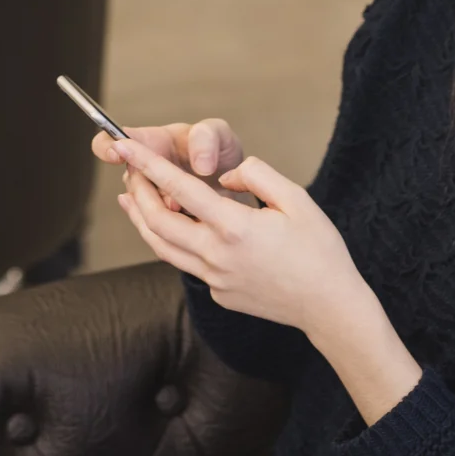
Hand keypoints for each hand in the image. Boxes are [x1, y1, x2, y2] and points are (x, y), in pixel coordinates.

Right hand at [91, 119, 241, 212]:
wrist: (234, 183)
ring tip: (187, 205)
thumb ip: (207, 140)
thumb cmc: (220, 151)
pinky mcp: (165, 220)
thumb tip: (200, 165)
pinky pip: (158, 227)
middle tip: (174, 195)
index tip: (117, 153)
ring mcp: (153, 196)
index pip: (113, 140)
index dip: (108, 146)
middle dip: (152, 190)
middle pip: (130, 182)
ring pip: (145, 206)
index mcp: (152, 142)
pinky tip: (192, 216)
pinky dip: (176, 224)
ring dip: (167, 208)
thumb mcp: (218, 134)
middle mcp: (145, 170)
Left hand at [112, 140, 421, 423]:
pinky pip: (187, 264)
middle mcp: (217, 256)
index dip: (147, 165)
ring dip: (142, 220)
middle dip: (137, 191)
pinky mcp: (219, 293)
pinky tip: (173, 227)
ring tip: (130, 198)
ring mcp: (215, 279)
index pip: (179, 189)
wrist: (329, 307)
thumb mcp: (296, 199)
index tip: (124, 148)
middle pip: (157, 221)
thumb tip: (225, 177)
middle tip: (128, 169)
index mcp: (235, 227)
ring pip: (162, 247)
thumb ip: (256, 176)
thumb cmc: (319, 251)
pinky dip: (172, 242)